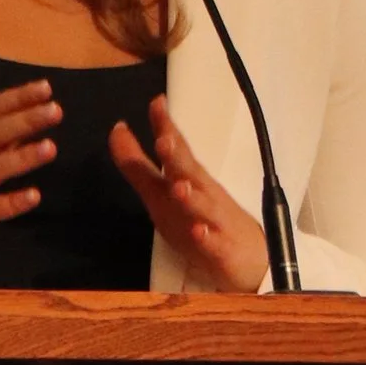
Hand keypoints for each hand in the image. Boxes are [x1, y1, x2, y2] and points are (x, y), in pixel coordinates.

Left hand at [109, 94, 266, 293]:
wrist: (248, 261)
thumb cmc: (203, 220)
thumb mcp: (163, 193)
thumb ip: (138, 164)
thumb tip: (117, 130)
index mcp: (190, 180)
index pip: (178, 150)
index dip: (166, 128)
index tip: (157, 103)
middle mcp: (203, 195)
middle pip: (191, 173)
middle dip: (178, 157)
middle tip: (165, 140)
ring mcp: (216, 222)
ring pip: (204, 208)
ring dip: (192, 196)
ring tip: (179, 186)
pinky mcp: (223, 249)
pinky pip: (215, 244)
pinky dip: (207, 237)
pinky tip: (199, 231)